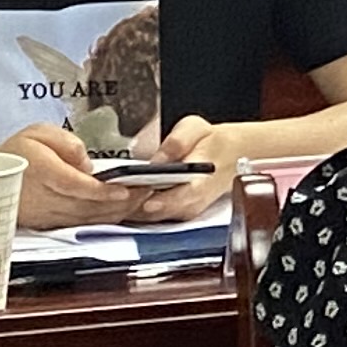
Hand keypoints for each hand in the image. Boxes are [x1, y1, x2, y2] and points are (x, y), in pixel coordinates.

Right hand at [0, 121, 161, 229]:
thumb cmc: (19, 151)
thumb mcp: (39, 132)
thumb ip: (66, 143)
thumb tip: (86, 164)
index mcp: (40, 172)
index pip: (74, 186)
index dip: (101, 191)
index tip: (125, 188)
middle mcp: (42, 198)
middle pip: (86, 206)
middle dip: (121, 202)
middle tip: (149, 191)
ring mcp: (45, 215)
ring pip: (86, 219)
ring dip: (117, 212)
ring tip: (143, 199)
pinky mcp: (48, 224)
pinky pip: (80, 224)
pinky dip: (104, 219)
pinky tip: (123, 210)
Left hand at [123, 116, 241, 228]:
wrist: (233, 155)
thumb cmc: (213, 142)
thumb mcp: (196, 128)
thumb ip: (177, 141)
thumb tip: (157, 160)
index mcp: (199, 183)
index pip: (172, 200)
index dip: (149, 199)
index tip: (132, 191)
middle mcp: (191, 204)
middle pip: (152, 213)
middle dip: (131, 202)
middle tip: (114, 188)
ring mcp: (183, 212)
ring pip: (148, 218)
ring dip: (129, 206)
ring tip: (116, 190)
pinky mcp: (176, 215)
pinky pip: (150, 217)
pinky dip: (135, 208)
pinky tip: (126, 194)